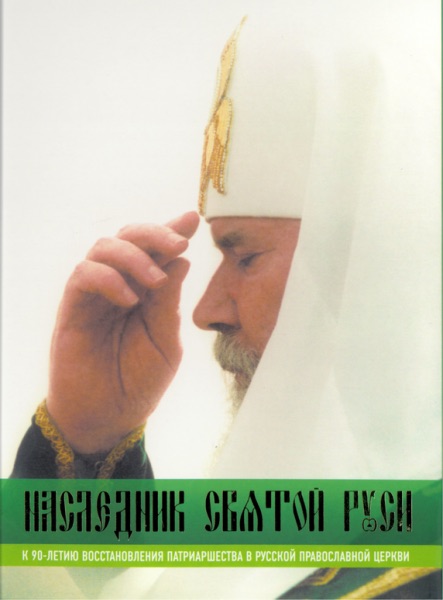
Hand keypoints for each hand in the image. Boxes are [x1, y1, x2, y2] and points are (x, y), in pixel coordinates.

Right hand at [46, 211, 199, 452]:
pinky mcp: (73, 307)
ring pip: (104, 247)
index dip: (172, 231)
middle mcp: (121, 285)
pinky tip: (129, 299)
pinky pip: (84, 274)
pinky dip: (108, 277)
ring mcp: (95, 294)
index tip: (194, 219)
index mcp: (146, 292)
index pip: (157, 252)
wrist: (108, 418)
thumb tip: (181, 260)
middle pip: (130, 238)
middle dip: (156, 234)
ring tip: (155, 280)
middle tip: (180, 243)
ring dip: (133, 255)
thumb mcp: (165, 341)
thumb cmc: (138, 381)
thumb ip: (169, 303)